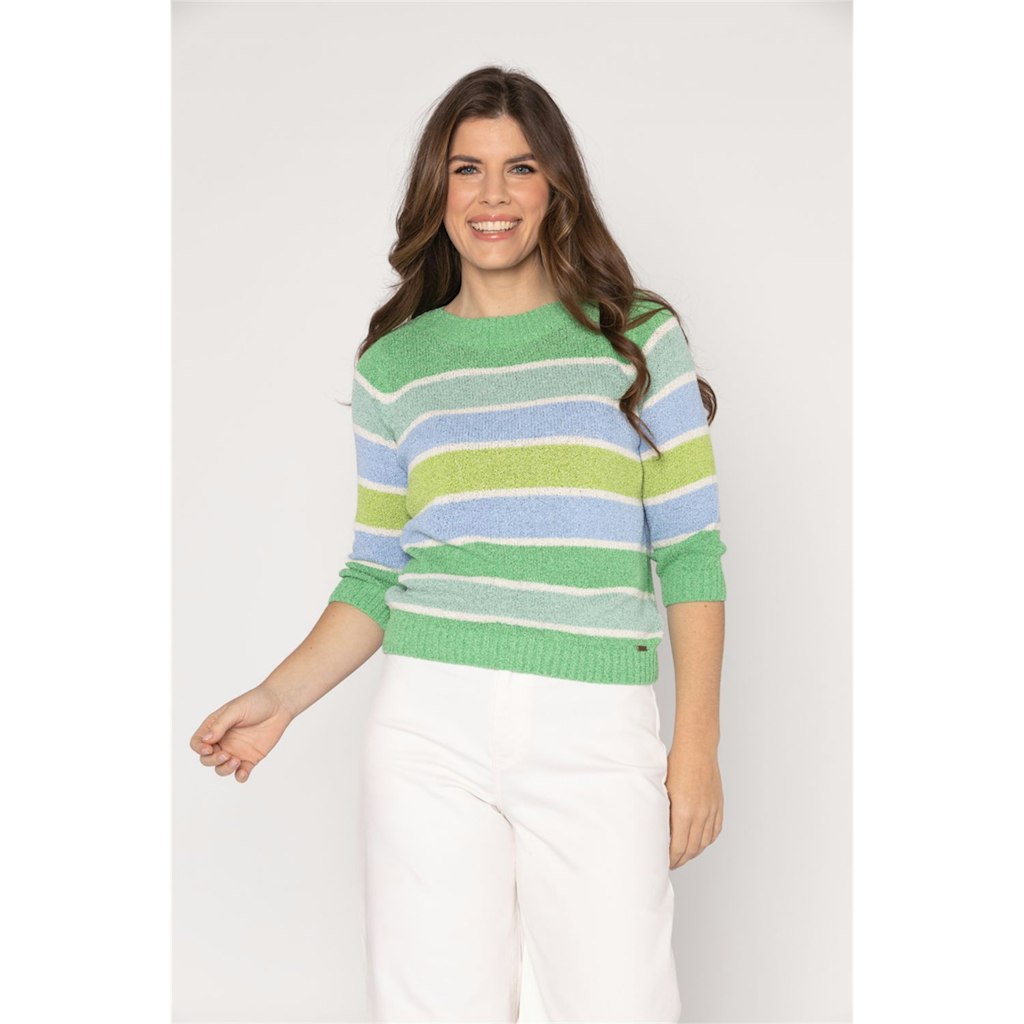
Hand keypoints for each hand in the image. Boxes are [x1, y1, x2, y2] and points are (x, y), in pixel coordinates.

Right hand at [189, 685, 293, 783]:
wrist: (280, 705)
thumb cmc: (256, 702)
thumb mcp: (235, 710)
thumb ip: (220, 725)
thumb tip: (205, 741)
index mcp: (214, 727)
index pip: (197, 742)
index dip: (199, 748)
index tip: (208, 748)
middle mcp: (223, 741)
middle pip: (206, 759)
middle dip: (212, 761)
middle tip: (226, 754)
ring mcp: (236, 751)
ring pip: (221, 769)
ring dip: (224, 769)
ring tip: (236, 761)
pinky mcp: (250, 758)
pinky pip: (241, 773)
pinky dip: (240, 776)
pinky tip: (243, 772)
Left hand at [666, 745, 722, 868]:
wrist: (697, 749)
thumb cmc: (676, 764)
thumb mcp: (663, 789)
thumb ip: (663, 812)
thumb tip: (657, 831)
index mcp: (683, 811)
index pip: (678, 846)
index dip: (671, 858)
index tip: (664, 861)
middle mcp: (700, 814)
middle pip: (692, 848)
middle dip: (681, 859)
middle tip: (671, 863)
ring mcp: (711, 811)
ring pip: (704, 842)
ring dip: (694, 852)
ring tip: (683, 856)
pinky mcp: (718, 806)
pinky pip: (715, 831)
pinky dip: (706, 841)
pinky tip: (699, 843)